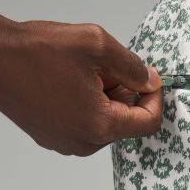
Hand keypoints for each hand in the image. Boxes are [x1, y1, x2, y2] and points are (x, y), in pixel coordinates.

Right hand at [0, 12, 163, 155]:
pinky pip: (87, 123)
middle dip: (126, 91)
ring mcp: (66, 143)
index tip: (150, 79)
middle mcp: (84, 142)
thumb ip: (132, 66)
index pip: (149, 122)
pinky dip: (90, 103)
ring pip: (107, 121)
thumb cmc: (34, 52)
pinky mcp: (54, 137)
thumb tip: (151, 80)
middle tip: (108, 66)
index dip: (156, 98)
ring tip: (86, 71)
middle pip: (127, 121)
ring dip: (107, 96)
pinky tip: (73, 81)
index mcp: (100, 125)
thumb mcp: (96, 46)